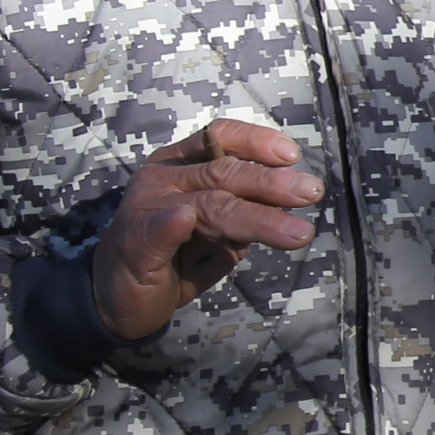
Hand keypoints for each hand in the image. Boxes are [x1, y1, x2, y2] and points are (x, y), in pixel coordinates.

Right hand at [92, 121, 325, 339]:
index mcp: (182, 163)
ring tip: (296, 232)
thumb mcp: (222, 225)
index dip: (257, 141)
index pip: (221, 137)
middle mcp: (163, 177)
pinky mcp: (135, 243)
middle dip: (271, 183)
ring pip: (207, 204)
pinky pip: (156, 231)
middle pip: (223, 172)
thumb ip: (249, 206)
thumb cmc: (178, 253)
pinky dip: (171, 226)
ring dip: (255, 216)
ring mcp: (146, 208)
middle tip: (311, 192)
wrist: (122, 296)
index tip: (292, 155)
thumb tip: (296, 194)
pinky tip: (184, 221)